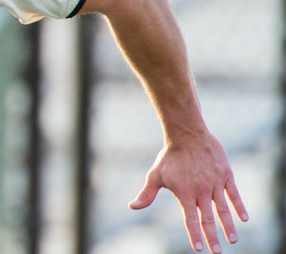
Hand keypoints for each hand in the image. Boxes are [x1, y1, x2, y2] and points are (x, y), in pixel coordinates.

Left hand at [130, 133, 247, 252]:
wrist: (187, 134)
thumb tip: (132, 206)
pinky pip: (234, 194)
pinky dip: (239, 207)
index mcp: (185, 193)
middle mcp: (202, 190)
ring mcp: (215, 183)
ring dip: (228, 226)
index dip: (195, 235)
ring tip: (232, 240)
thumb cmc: (169, 157)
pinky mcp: (226, 175)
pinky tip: (244, 219)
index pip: (191, 219)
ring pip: (223, 209)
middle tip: (217, 252)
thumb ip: (147, 194)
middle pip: (208, 218)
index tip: (199, 249)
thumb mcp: (155, 175)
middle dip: (213, 237)